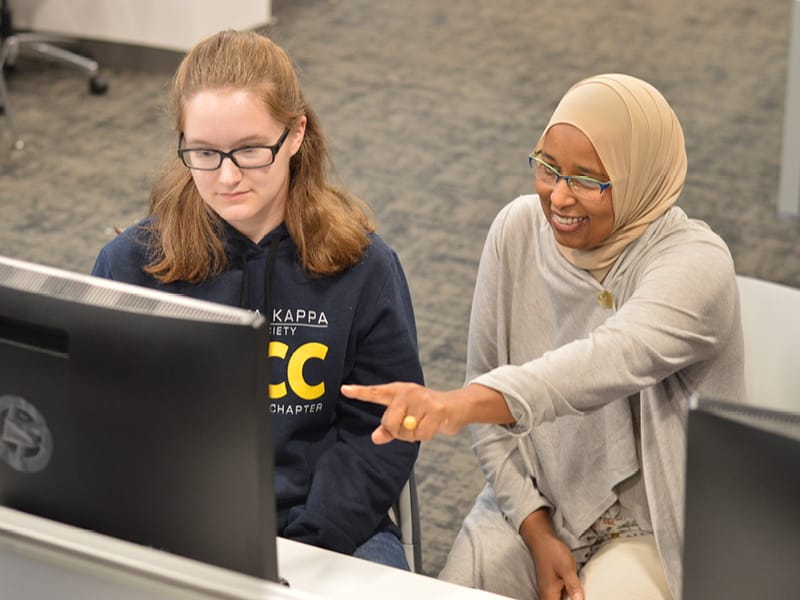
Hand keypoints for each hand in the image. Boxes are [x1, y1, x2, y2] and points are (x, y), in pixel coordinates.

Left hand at [340, 382, 461, 443]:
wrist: (455, 406)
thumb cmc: (426, 411)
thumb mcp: (405, 415)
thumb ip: (388, 427)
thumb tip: (375, 438)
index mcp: (397, 391)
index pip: (375, 392)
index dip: (359, 392)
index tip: (343, 390)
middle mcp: (408, 392)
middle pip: (389, 422)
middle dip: (398, 431)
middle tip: (410, 425)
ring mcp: (422, 400)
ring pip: (405, 430)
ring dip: (413, 434)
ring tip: (422, 423)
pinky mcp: (435, 410)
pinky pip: (420, 434)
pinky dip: (425, 436)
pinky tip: (432, 426)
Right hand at [520, 510, 583, 599]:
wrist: (542, 540)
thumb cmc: (553, 552)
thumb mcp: (567, 568)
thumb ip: (573, 586)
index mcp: (549, 594)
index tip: (578, 598)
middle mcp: (546, 595)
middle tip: (579, 594)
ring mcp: (547, 591)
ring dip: (569, 599)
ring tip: (577, 592)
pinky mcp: (550, 586)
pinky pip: (558, 597)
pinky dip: (566, 596)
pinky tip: (574, 591)